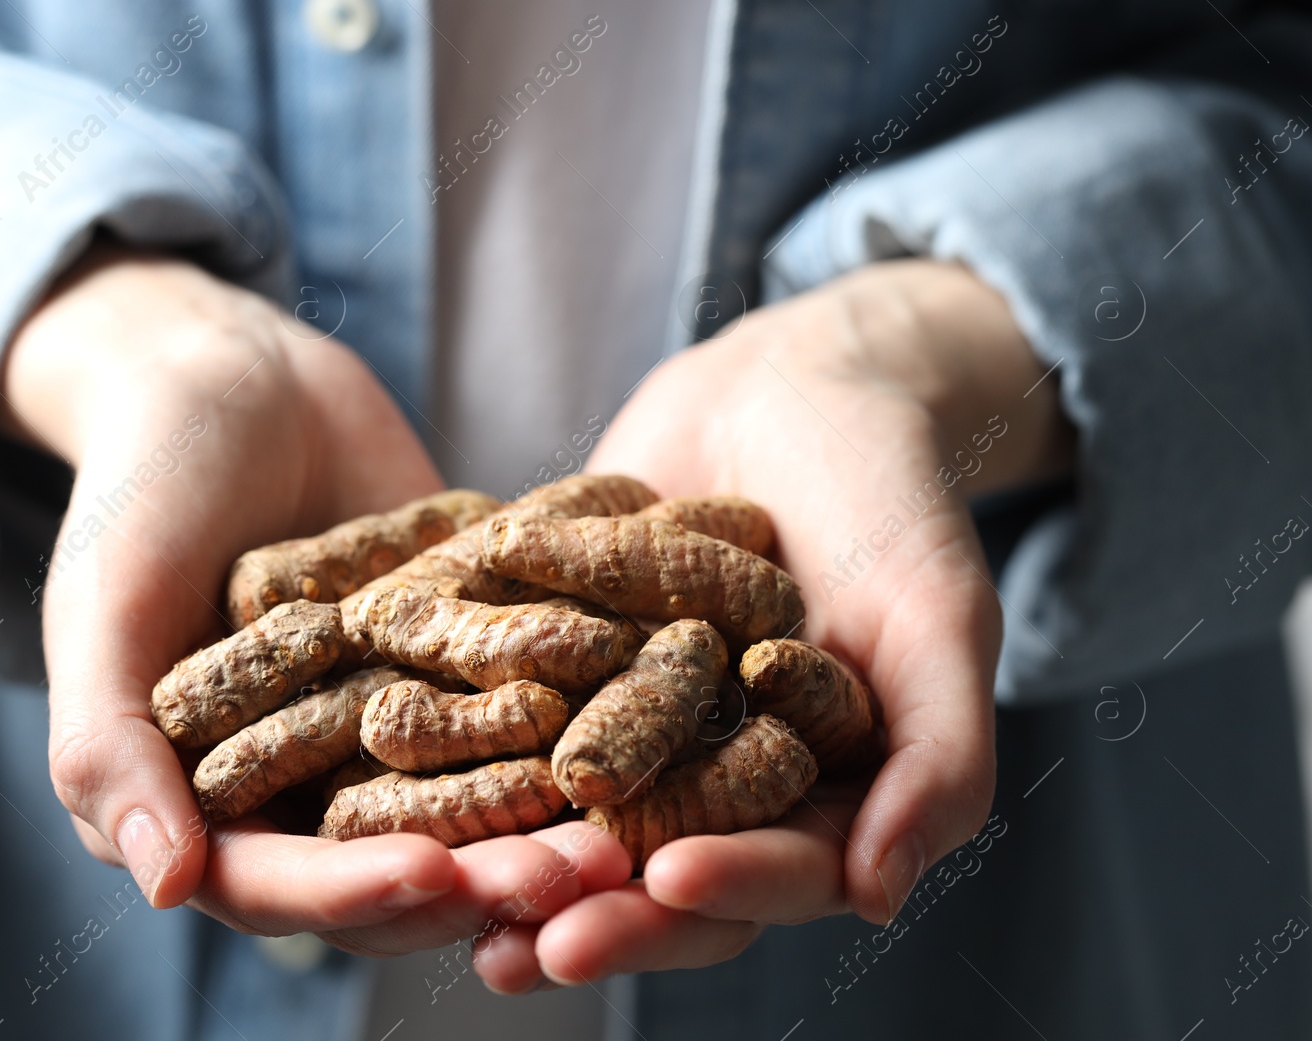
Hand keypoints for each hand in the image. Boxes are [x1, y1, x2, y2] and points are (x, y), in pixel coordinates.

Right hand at [0, 243, 626, 949]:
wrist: (237, 379)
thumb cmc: (143, 487)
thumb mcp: (107, 604)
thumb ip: (107, 749)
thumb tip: (164, 887)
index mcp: (210, 807)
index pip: (281, 888)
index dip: (358, 894)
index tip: (440, 877)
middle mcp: (309, 792)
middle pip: (402, 869)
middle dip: (488, 879)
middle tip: (583, 875)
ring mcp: (395, 736)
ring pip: (480, 810)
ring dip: (552, 827)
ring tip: (633, 829)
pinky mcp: (464, 675)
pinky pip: (526, 716)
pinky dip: (584, 726)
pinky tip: (657, 723)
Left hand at [473, 258, 1073, 990]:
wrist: (794, 387)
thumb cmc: (889, 500)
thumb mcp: (935, 616)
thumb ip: (936, 752)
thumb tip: (880, 898)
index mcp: (815, 798)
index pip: (775, 873)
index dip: (728, 887)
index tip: (670, 880)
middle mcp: (715, 782)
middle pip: (658, 872)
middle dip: (600, 908)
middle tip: (532, 942)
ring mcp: (630, 729)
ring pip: (572, 817)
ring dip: (514, 862)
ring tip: (451, 895)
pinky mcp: (558, 671)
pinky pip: (506, 719)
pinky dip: (456, 747)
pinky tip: (394, 770)